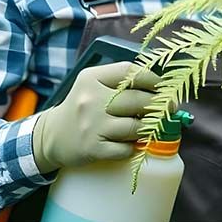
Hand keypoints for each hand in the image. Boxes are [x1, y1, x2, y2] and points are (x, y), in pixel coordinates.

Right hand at [32, 62, 160, 172]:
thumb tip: (160, 86)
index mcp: (91, 79)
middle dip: (159, 104)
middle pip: (138, 100)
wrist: (51, 137)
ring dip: (148, 127)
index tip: (164, 86)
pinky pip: (126, 149)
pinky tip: (132, 143)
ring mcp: (91, 125)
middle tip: (169, 107)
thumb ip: (120, 81)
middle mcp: (90, 100)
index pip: (129, 72)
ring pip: (135, 126)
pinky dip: (134, 147)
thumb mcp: (93, 85)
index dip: (152, 78)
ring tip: (150, 125)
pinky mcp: (92, 148)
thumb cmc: (81, 108)